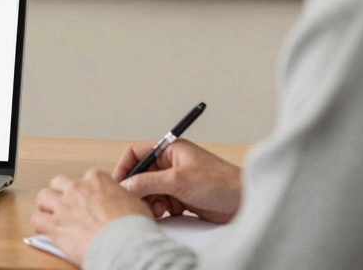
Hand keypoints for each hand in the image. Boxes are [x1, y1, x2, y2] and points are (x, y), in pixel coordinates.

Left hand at [31, 169, 151, 266]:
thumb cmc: (133, 227)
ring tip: (51, 214)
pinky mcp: (55, 225)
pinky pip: (37, 219)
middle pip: (59, 182)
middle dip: (61, 192)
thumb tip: (123, 203)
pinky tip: (44, 229)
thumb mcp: (135, 203)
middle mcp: (78, 188)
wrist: (124, 243)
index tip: (89, 199)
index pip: (86, 177)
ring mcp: (64, 205)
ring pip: (44, 196)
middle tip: (66, 204)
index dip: (87, 190)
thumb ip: (122, 198)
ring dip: (47, 205)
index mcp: (97, 179)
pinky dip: (39, 224)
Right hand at [113, 139, 241, 223]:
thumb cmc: (219, 182)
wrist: (243, 202)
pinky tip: (168, 213)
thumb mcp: (178, 180)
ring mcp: (175, 181)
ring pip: (150, 190)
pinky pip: (161, 202)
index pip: (137, 152)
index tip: (119, 183)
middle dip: (139, 189)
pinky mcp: (181, 197)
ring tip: (158, 209)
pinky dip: (160, 209)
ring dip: (150, 201)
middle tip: (138, 201)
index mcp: (170, 150)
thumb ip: (148, 182)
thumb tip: (126, 185)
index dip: (125, 167)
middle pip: (141, 174)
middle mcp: (171, 163)